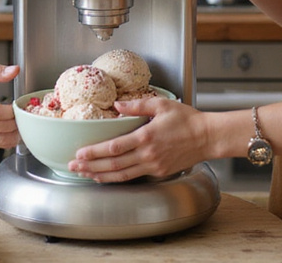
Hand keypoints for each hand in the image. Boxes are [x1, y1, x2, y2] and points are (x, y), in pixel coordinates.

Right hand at [0, 57, 19, 152]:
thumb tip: (13, 71)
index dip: (11, 110)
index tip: (19, 104)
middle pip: (1, 128)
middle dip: (18, 121)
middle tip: (25, 112)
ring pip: (1, 141)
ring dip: (16, 133)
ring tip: (22, 121)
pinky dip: (7, 140)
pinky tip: (10, 129)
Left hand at [68, 97, 211, 182]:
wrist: (207, 137)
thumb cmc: (186, 119)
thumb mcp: (161, 104)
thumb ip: (136, 105)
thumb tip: (117, 105)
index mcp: (146, 136)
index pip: (114, 147)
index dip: (94, 152)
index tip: (79, 153)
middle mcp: (147, 154)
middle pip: (113, 164)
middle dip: (91, 166)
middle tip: (74, 167)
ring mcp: (153, 166)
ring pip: (122, 175)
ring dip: (101, 175)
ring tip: (85, 174)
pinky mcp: (159, 172)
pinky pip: (134, 176)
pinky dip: (118, 177)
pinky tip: (107, 176)